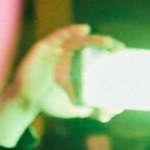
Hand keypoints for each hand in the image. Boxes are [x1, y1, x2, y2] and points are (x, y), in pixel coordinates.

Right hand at [0, 24, 122, 145]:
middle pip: (86, 43)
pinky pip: (53, 40)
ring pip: (71, 38)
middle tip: (116, 46)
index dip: (107, 49)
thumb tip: (107, 115)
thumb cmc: (48, 101)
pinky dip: (65, 36)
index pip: (93, 52)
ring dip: (83, 34)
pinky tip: (75, 36)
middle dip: (102, 42)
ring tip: (97, 35)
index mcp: (74, 65)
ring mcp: (53, 52)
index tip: (122, 50)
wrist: (27, 103)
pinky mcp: (40, 51)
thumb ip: (89, 109)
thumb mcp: (72, 107)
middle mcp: (65, 55)